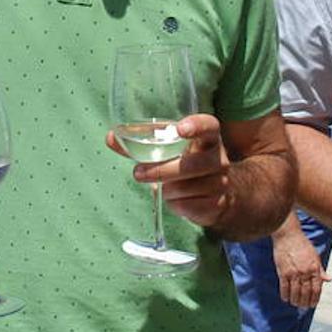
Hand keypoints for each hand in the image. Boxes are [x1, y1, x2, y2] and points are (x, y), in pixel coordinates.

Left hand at [106, 114, 231, 226]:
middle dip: (161, 170)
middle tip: (137, 173)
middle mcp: (218, 158)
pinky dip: (175, 204)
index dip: (196, 126)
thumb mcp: (167, 149)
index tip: (180, 129)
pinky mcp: (217, 204)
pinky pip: (188, 206)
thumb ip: (140, 142)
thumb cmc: (185, 162)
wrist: (216, 194)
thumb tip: (111, 137)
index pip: (208, 126)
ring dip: (166, 189)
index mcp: (208, 137)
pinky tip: (175, 199)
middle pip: (192, 164)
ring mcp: (220, 182)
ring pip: (186, 188)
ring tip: (162, 186)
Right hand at [274, 228, 330, 307]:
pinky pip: (284, 287)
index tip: (312, 304)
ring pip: (295, 292)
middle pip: (306, 293)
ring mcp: (294, 273)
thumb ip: (321, 270)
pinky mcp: (283, 271)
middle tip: (303, 306)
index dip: (315, 299)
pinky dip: (285, 295)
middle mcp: (305, 272)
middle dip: (305, 302)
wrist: (288, 235)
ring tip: (295, 303)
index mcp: (315, 268)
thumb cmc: (302, 244)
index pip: (317, 289)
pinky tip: (286, 298)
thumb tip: (329, 279)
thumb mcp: (315, 256)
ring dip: (295, 300)